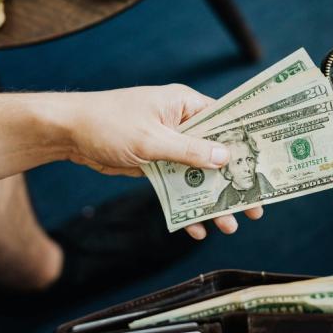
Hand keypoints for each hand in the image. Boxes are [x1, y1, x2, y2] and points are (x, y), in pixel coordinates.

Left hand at [61, 84, 263, 238]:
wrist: (66, 133)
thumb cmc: (108, 124)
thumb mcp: (151, 140)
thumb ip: (189, 150)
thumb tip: (224, 158)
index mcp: (185, 105)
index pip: (226, 121)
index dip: (247, 143)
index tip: (267, 165)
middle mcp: (181, 123)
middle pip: (216, 154)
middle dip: (234, 182)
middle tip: (255, 207)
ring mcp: (169, 144)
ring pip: (199, 174)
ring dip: (212, 199)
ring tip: (229, 225)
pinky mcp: (155, 164)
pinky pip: (178, 186)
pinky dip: (185, 205)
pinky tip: (194, 227)